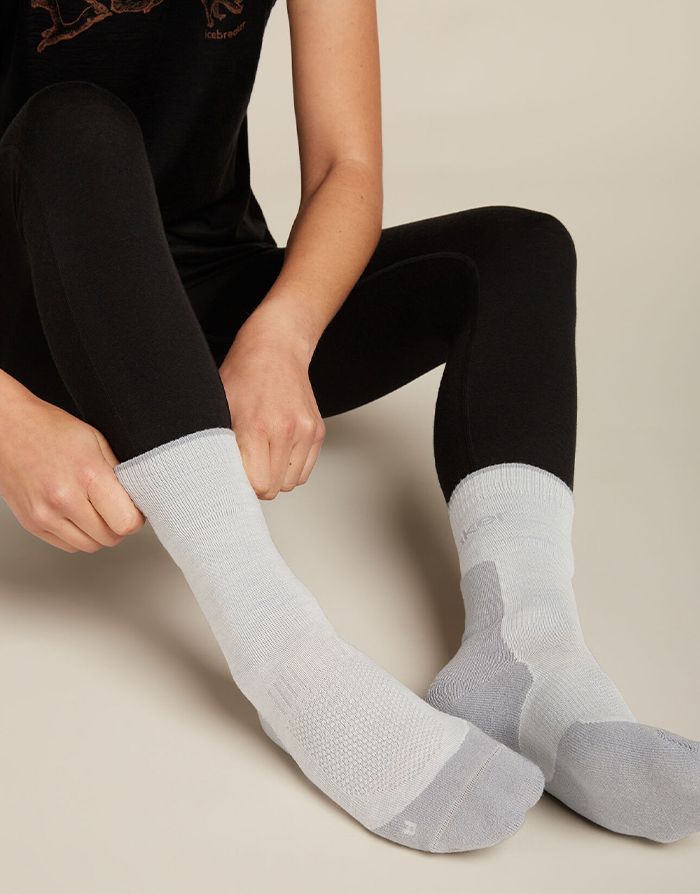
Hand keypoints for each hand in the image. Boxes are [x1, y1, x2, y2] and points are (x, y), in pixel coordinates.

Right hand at [0, 390, 144, 552]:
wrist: (7, 429)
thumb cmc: (50, 429)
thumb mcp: (96, 441)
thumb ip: (119, 473)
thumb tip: (137, 498)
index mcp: (87, 475)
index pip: (126, 522)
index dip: (136, 517)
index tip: (134, 508)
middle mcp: (64, 499)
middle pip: (110, 538)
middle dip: (119, 525)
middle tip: (115, 507)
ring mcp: (45, 515)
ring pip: (90, 546)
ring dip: (98, 533)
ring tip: (95, 510)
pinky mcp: (32, 524)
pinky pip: (68, 545)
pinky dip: (78, 535)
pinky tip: (76, 513)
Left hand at [219, 303, 325, 498]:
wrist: (276, 347)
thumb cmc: (244, 374)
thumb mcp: (218, 407)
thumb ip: (219, 445)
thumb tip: (215, 479)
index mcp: (258, 426)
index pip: (258, 485)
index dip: (243, 484)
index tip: (234, 473)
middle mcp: (287, 430)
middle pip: (275, 488)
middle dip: (258, 482)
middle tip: (246, 463)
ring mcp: (307, 431)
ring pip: (292, 483)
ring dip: (276, 477)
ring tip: (262, 455)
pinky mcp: (318, 431)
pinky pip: (305, 471)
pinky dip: (291, 469)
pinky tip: (277, 451)